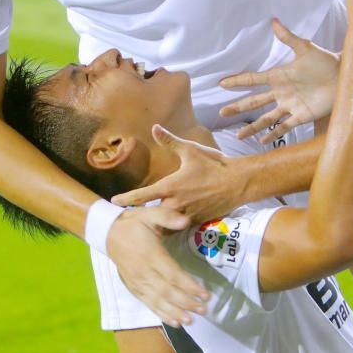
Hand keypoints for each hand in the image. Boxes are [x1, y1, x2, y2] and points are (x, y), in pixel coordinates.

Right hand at [106, 203, 208, 326]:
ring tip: (191, 321)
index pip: (173, 274)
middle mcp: (144, 272)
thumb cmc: (133, 223)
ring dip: (175, 312)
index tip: (205, 294)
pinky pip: (148, 304)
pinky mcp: (133, 288)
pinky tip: (175, 323)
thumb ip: (168, 216)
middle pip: (168, 291)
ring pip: (158, 301)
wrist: (108, 233)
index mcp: (151, 254)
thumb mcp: (150, 213)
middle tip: (204, 310)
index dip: (189, 286)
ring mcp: (138, 282)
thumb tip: (186, 220)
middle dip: (187, 303)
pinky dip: (162, 314)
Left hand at [111, 125, 250, 223]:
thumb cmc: (214, 165)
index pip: (141, 196)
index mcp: (169, 187)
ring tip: (152, 221)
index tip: (114, 202)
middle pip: (152, 212)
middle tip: (135, 213)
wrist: (239, 183)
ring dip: (160, 219)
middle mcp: (174, 204)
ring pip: (166, 221)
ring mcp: (186, 215)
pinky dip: (175, 222)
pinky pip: (180, 224)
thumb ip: (170, 142)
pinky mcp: (197, 221)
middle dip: (145, 213)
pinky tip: (173, 221)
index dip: (126, 199)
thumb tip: (155, 127)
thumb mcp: (190, 151)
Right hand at [219, 18, 339, 142]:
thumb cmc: (326, 61)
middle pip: (254, 102)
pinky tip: (262, 142)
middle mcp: (280, 93)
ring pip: (266, 118)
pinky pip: (284, 126)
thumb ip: (288, 38)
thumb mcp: (305, 48)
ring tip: (239, 136)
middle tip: (221, 112)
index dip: (237, 81)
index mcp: (279, 76)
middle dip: (238, 107)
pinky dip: (273, 134)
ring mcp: (290, 106)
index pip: (253, 79)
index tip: (221, 83)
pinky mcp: (301, 116)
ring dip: (252, 127)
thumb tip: (273, 21)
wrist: (344, 77)